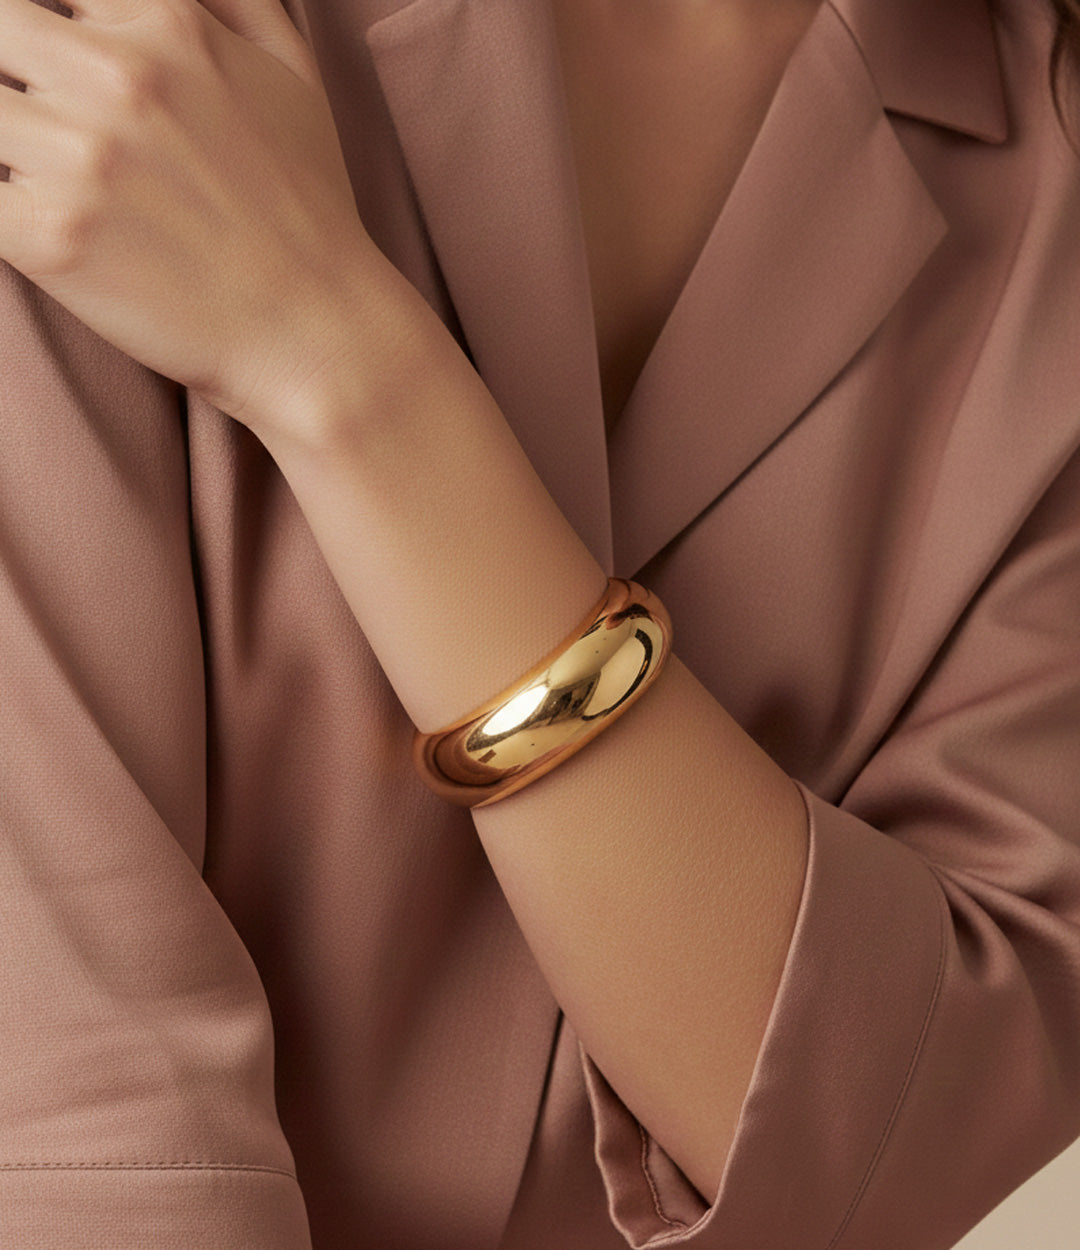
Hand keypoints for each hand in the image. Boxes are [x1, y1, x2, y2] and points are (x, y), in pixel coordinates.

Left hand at [0, 0, 377, 424]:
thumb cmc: (311, 210)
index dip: (56, 36)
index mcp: (169, 23)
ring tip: (61, 188)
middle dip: (18, 77)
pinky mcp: (47, 242)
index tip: (67, 81)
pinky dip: (4, 210)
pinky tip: (42, 226)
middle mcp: (115, 79)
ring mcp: (77, 161)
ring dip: (14, 149)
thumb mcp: (294, 73)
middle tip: (56, 132)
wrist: (318, 334)